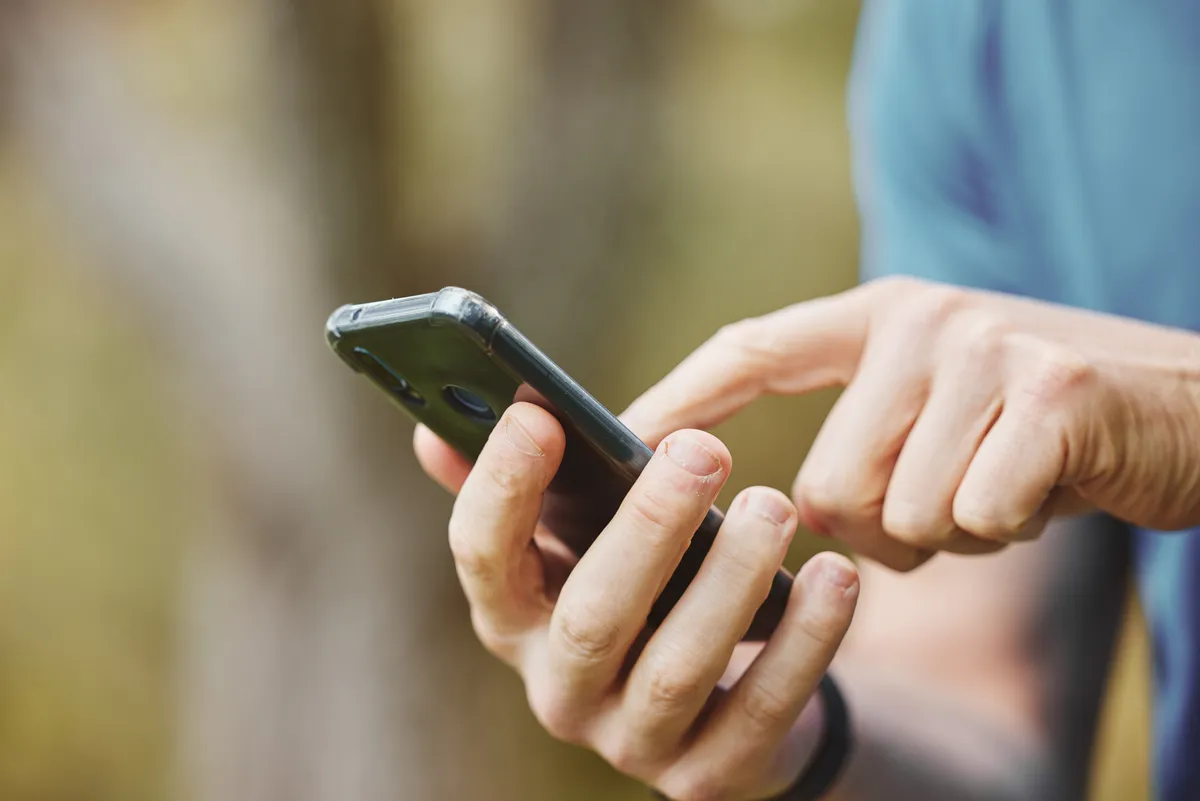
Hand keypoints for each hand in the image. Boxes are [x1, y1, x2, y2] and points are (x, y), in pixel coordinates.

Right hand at [415, 406, 858, 799]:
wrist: (709, 704)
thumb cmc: (635, 593)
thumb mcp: (573, 544)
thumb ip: (517, 492)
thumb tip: (431, 435)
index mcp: (515, 620)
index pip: (481, 559)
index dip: (501, 488)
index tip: (540, 415)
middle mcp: (558, 690)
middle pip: (589, 617)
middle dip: (645, 530)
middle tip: (702, 450)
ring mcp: (630, 743)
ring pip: (675, 668)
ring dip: (728, 582)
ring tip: (775, 505)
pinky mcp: (707, 776)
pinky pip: (760, 711)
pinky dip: (802, 645)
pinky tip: (834, 577)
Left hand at [622, 276, 1199, 569]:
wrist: (1191, 412)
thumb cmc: (1037, 434)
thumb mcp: (934, 415)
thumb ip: (857, 437)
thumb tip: (774, 515)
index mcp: (876, 318)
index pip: (751, 350)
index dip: (678, 398)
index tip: (617, 440)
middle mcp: (919, 318)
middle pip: (822, 491)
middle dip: (879, 533)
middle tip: (950, 501)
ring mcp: (984, 348)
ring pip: (896, 517)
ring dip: (948, 536)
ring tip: (999, 486)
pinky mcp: (1052, 393)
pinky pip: (975, 519)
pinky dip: (1008, 532)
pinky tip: (1045, 491)